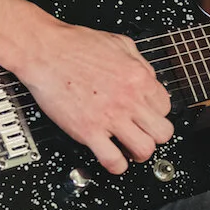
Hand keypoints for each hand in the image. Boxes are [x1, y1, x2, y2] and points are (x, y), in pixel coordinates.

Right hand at [13, 20, 173, 174]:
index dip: (156, 113)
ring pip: (145, 150)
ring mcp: (110, 117)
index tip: (147, 116)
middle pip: (162, 132)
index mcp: (138, 77)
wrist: (44, 51)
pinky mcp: (88, 130)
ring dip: (139, 153)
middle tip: (143, 134)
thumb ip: (139, 62)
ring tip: (129, 149)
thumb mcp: (119, 43)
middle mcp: (129, 99)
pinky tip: (113, 160)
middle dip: (155, 135)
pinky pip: (113, 160)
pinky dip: (116, 166)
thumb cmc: (74, 45)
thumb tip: (147, 78)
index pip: (165, 106)